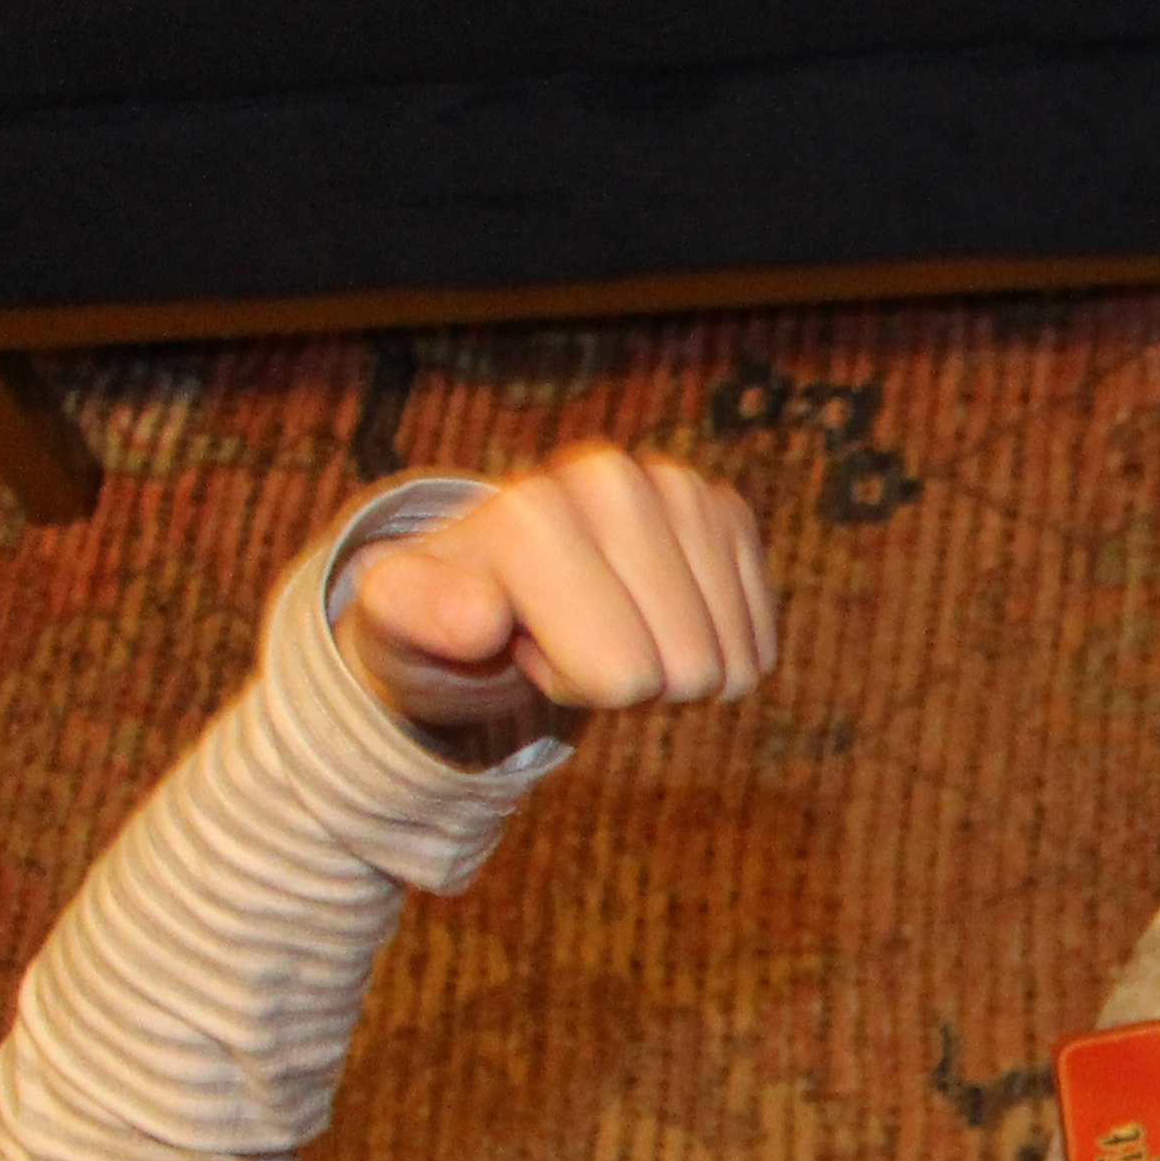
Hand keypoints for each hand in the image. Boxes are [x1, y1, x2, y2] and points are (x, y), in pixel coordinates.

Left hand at [342, 443, 778, 749]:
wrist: (490, 581)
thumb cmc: (445, 619)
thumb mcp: (399, 624)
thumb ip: (419, 617)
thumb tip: (480, 618)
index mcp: (536, 510)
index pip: (623, 674)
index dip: (569, 681)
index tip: (519, 641)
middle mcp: (612, 479)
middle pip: (687, 670)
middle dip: (625, 679)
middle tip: (564, 636)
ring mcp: (678, 488)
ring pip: (732, 660)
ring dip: (666, 665)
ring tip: (599, 625)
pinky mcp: (726, 509)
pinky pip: (760, 637)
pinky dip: (712, 648)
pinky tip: (650, 616)